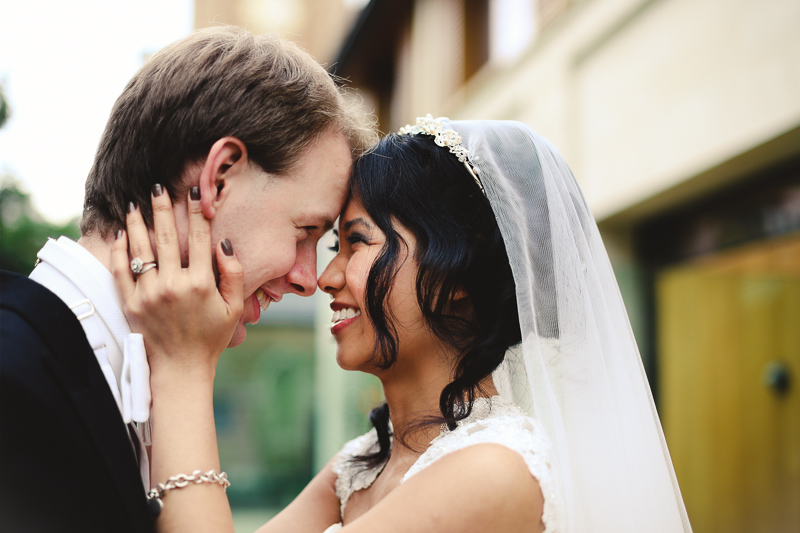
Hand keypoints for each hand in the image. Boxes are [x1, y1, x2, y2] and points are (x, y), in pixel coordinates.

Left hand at [111, 185, 243, 381]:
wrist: (180, 369)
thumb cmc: (211, 338)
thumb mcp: (234, 308)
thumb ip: (234, 274)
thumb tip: (224, 245)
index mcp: (201, 284)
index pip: (200, 238)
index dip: (197, 212)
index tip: (193, 192)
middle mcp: (174, 285)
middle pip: (167, 236)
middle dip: (162, 208)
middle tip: (157, 187)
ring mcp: (149, 294)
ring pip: (140, 249)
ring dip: (137, 223)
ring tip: (134, 204)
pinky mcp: (131, 304)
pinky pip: (121, 270)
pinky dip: (120, 250)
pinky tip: (121, 234)